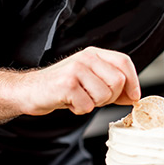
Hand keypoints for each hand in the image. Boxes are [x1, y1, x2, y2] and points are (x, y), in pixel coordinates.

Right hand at [20, 47, 140, 115]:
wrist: (29, 91)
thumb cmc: (60, 87)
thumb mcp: (90, 81)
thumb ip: (112, 86)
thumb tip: (134, 97)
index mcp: (94, 54)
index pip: (124, 62)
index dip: (133, 81)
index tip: (134, 97)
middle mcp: (86, 57)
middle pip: (118, 81)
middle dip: (110, 97)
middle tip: (92, 98)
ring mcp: (76, 69)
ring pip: (104, 95)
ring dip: (93, 104)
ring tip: (78, 98)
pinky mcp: (67, 84)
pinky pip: (87, 105)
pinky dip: (79, 110)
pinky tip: (68, 102)